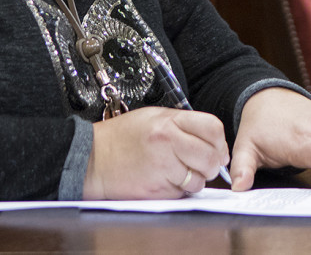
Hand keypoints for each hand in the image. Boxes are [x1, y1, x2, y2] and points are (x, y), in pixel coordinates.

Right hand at [83, 106, 229, 199]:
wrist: (91, 159)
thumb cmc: (119, 138)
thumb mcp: (152, 118)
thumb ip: (182, 125)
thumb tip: (212, 141)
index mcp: (168, 121)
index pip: (213, 127)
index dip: (219, 141)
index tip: (216, 148)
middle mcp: (168, 141)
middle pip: (211, 156)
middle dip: (211, 165)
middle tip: (200, 165)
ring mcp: (163, 167)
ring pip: (199, 179)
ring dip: (193, 180)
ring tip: (175, 172)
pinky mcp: (157, 189)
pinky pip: (182, 193)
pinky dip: (178, 190)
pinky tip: (163, 180)